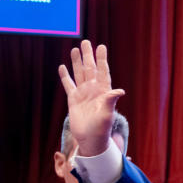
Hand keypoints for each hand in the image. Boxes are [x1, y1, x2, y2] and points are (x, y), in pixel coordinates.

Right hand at [58, 40, 125, 156]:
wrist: (90, 140)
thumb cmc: (101, 128)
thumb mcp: (107, 114)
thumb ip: (111, 100)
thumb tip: (120, 90)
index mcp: (103, 91)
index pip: (103, 71)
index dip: (102, 59)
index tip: (101, 46)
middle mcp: (93, 90)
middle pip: (90, 69)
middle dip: (88, 56)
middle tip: (86, 42)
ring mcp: (83, 94)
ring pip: (79, 74)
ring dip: (77, 62)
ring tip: (75, 49)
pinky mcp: (73, 100)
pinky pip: (68, 85)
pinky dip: (65, 76)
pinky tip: (62, 67)